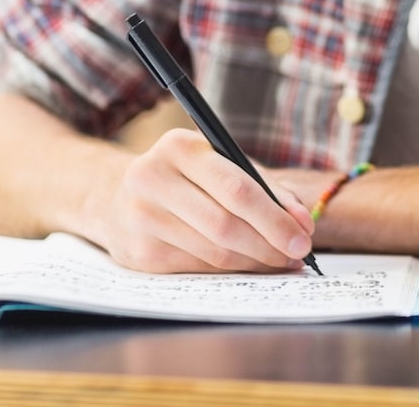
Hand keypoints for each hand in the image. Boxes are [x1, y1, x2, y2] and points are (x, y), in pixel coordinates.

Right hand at [87, 128, 314, 273]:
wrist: (115, 197)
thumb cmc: (184, 177)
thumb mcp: (218, 163)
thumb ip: (264, 187)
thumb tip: (301, 222)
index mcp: (179, 147)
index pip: (237, 189)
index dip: (274, 218)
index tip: (303, 236)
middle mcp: (153, 179)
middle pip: (225, 225)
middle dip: (269, 245)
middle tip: (297, 255)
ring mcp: (141, 219)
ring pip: (214, 252)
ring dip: (255, 262)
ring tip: (280, 262)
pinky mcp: (139, 254)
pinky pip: (198, 268)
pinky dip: (230, 271)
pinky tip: (249, 267)